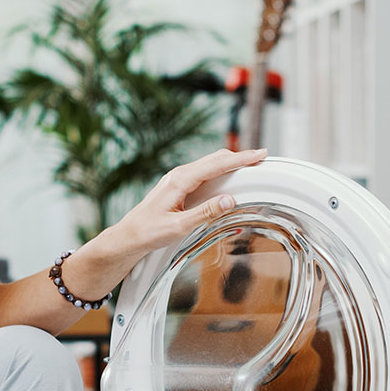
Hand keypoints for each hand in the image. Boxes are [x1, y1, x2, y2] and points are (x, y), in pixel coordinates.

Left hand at [111, 147, 267, 256]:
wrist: (128, 236)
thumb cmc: (148, 232)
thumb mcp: (179, 227)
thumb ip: (206, 213)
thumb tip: (230, 200)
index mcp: (179, 181)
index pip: (216, 165)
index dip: (240, 159)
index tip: (259, 154)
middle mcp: (178, 175)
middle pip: (215, 159)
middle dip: (239, 157)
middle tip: (261, 157)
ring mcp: (177, 179)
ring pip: (209, 164)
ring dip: (230, 163)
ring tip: (250, 165)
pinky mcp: (178, 186)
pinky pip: (203, 173)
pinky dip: (220, 171)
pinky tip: (228, 175)